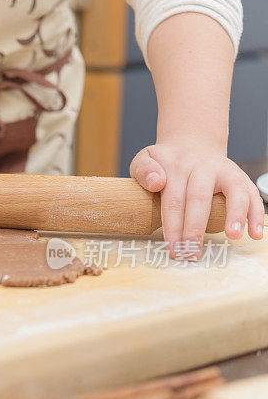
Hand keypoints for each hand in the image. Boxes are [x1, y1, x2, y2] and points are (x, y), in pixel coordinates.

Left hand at [130, 143, 263, 256]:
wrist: (191, 146)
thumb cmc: (166, 162)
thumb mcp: (145, 158)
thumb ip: (143, 170)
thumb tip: (156, 183)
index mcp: (177, 167)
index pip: (174, 200)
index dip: (173, 226)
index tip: (172, 247)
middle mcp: (203, 168)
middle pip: (200, 198)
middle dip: (196, 228)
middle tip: (192, 252)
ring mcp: (224, 172)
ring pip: (234, 191)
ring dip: (235, 214)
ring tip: (232, 236)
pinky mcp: (240, 178)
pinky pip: (251, 194)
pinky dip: (255, 214)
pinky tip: (255, 233)